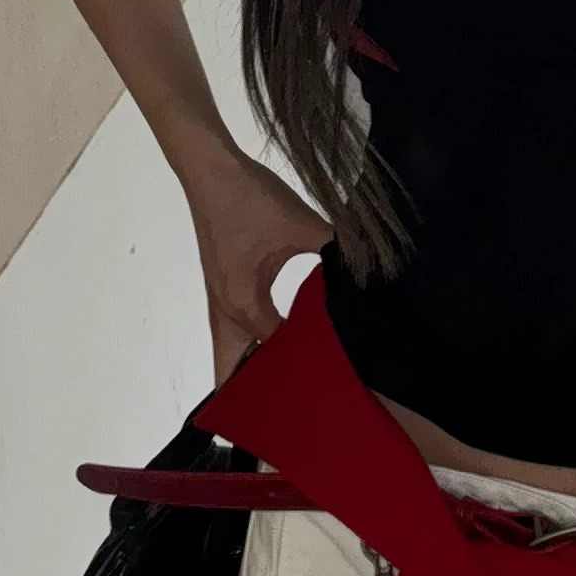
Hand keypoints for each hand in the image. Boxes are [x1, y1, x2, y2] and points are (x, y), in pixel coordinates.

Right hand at [186, 149, 330, 384]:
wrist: (210, 169)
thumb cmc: (250, 199)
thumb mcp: (301, 226)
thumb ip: (336, 253)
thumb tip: (365, 274)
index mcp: (243, 303)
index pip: (272, 354)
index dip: (301, 368)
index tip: (330, 382)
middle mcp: (225, 310)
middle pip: (231, 369)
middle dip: (255, 392)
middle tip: (292, 406)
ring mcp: (220, 299)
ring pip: (231, 349)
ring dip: (252, 366)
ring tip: (290, 381)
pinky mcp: (223, 285)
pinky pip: (236, 326)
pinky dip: (254, 339)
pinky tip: (284, 335)